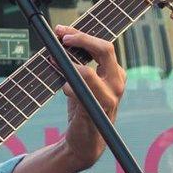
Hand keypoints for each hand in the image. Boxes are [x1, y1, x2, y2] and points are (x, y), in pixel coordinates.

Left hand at [52, 25, 125, 170]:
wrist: (85, 142)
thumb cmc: (83, 110)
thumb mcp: (82, 83)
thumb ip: (76, 64)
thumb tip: (58, 44)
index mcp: (115, 73)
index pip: (103, 46)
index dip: (83, 35)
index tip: (62, 30)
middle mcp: (117, 83)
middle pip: (105, 49)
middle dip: (81, 39)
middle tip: (61, 38)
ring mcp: (109, 98)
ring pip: (88, 72)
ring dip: (69, 65)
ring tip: (55, 64)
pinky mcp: (97, 111)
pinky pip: (80, 92)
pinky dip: (68, 87)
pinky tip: (64, 89)